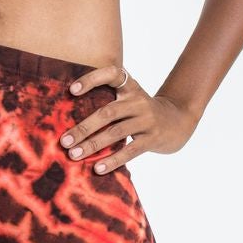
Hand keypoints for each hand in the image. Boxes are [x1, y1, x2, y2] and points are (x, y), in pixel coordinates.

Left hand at [61, 61, 197, 173]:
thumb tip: (68, 121)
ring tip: (74, 155)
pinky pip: (131, 150)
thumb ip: (107, 101)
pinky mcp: (153, 138)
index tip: (71, 90)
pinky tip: (98, 168)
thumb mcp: (129, 98)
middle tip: (64, 140)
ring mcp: (147, 119)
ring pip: (116, 132)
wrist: (178, 120)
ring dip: (93, 144)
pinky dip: (113, 160)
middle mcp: (138, 100)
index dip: (91, 79)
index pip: (111, 74)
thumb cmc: (141, 111)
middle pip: (107, 112)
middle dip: (83, 127)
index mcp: (129, 86)